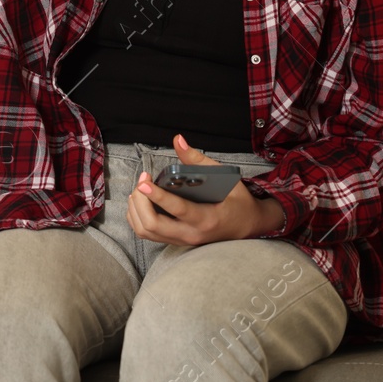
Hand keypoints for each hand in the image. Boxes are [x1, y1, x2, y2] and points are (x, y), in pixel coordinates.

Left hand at [126, 134, 285, 245]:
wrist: (246, 226)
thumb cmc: (236, 200)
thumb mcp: (225, 177)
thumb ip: (198, 159)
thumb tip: (178, 140)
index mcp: (207, 218)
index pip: (177, 209)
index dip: (157, 196)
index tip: (144, 183)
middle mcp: (192, 233)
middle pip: (153, 225)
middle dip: (140, 201)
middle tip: (142, 181)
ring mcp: (182, 240)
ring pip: (146, 231)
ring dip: (135, 209)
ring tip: (140, 189)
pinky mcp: (175, 241)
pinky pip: (147, 233)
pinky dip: (137, 217)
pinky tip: (140, 201)